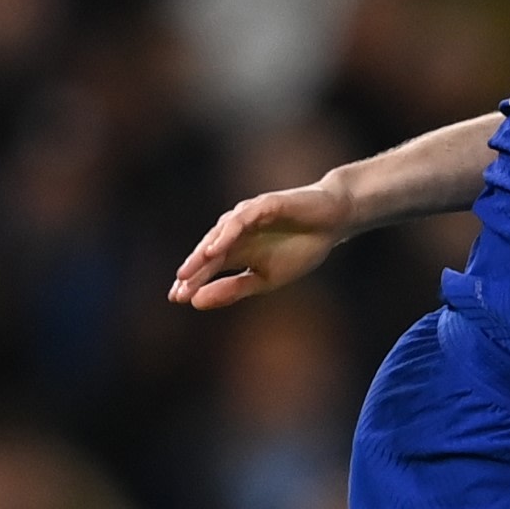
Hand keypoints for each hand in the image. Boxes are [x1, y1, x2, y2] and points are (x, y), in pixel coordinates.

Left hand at [171, 181, 355, 308]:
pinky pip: (240, 220)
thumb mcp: (265, 279)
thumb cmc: (301, 248)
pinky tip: (215, 250)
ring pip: (219, 235)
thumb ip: (233, 289)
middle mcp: (236, 233)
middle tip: (177, 291)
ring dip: (202, 254)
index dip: (193, 282)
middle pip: (208, 253)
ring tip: (187, 273)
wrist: (332, 222)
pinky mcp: (262, 205)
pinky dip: (226, 234)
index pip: (208, 268)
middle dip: (193, 272)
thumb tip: (197, 302)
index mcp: (237, 252)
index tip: (177, 300)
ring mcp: (247, 217)